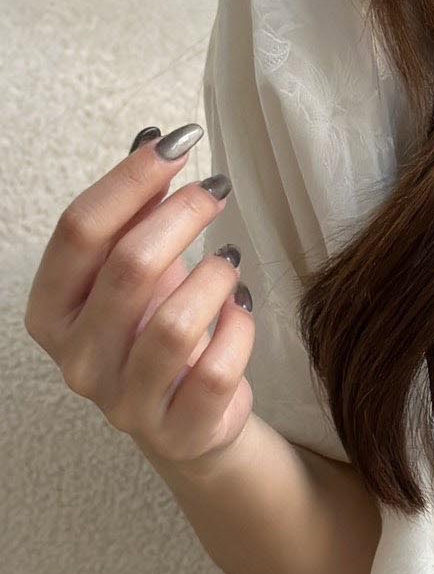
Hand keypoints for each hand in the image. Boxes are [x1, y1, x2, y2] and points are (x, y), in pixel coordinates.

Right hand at [25, 125, 255, 472]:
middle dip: (181, 216)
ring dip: (214, 277)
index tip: (177, 144)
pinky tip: (243, 310)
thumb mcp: (137, 274)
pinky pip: (218, 371)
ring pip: (175, 324)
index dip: (130, 179)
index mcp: (51, 312)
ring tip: (230, 259)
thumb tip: (152, 142)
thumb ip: (135, 215)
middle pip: (128, 268)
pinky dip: (239, 330)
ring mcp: (125, 403)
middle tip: (217, 190)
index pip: (79, 231)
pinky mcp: (179, 431)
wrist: (190, 421)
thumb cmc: (157, 332)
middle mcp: (77, 360)